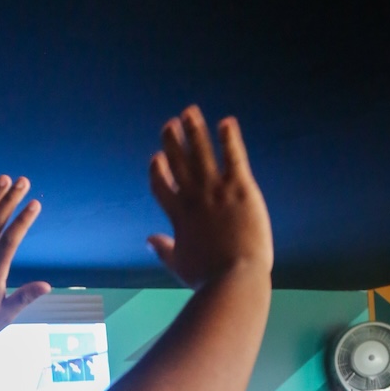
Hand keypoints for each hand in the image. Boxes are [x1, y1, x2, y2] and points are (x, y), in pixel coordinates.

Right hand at [147, 106, 272, 288]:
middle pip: (178, 163)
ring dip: (194, 131)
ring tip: (190, 112)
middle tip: (170, 124)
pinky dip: (229, 138)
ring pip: (201, 153)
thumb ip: (163, 249)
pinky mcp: (240, 188)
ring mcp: (216, 191)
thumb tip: (149, 241)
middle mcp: (193, 198)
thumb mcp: (179, 265)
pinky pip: (233, 156)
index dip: (157, 170)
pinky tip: (226, 123)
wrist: (234, 278)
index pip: (161, 185)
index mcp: (178, 216)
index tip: (156, 157)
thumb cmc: (207, 277)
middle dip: (172, 142)